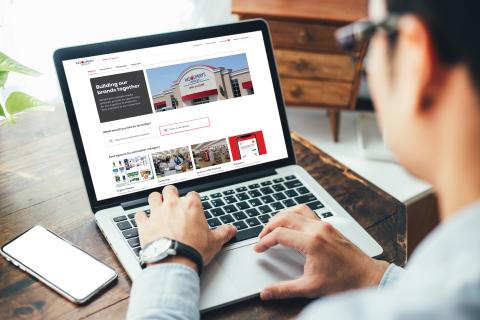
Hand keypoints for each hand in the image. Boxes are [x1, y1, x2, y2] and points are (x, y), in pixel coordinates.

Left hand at [136, 185, 236, 268]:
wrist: (174, 263)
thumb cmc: (193, 251)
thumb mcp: (214, 242)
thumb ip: (224, 233)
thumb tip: (232, 229)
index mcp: (191, 206)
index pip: (192, 195)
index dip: (192, 201)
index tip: (192, 208)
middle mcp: (173, 205)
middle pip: (170, 190)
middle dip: (172, 194)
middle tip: (174, 202)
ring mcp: (157, 214)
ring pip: (153, 197)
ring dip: (156, 201)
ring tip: (158, 206)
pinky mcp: (144, 225)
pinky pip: (139, 215)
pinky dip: (141, 217)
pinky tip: (144, 221)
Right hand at [254, 204, 388, 299]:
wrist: (367, 277)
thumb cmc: (343, 282)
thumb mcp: (310, 288)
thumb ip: (284, 290)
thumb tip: (266, 293)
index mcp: (311, 243)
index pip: (280, 235)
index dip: (265, 241)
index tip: (258, 249)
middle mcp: (318, 229)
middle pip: (285, 218)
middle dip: (269, 226)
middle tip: (261, 237)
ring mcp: (325, 225)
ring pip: (296, 210)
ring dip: (281, 216)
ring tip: (273, 226)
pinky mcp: (329, 226)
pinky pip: (307, 212)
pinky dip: (294, 214)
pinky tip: (292, 223)